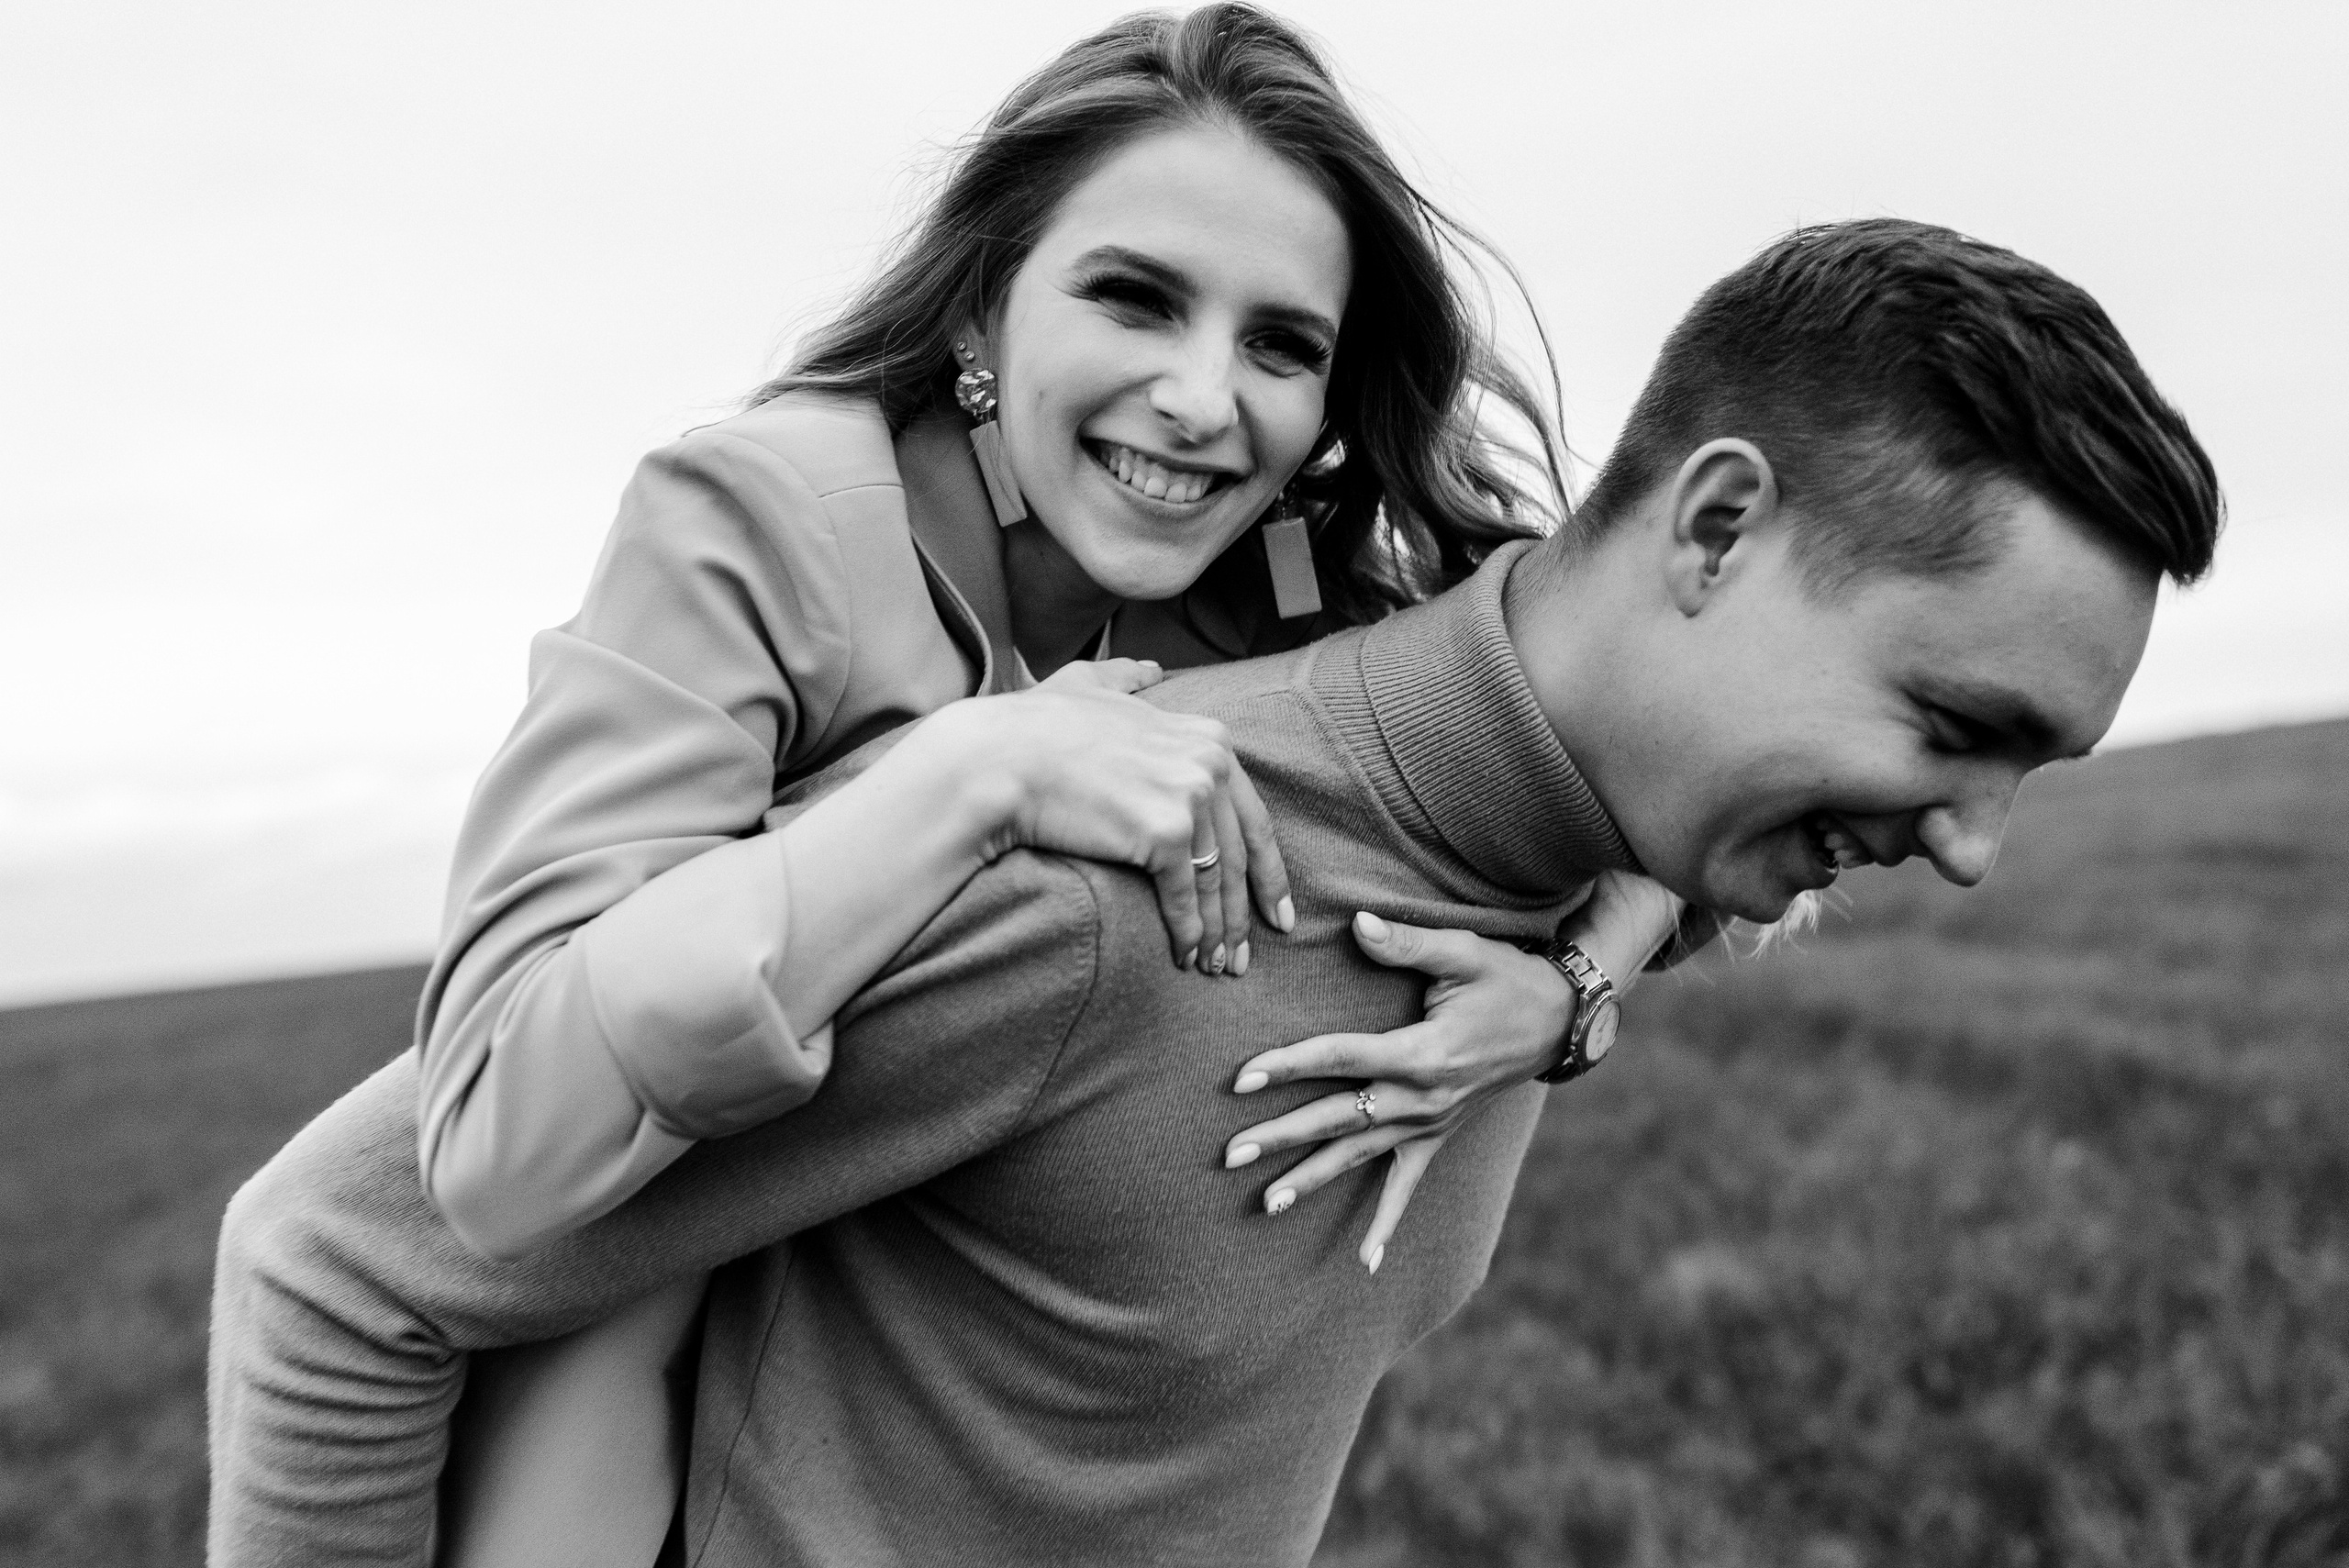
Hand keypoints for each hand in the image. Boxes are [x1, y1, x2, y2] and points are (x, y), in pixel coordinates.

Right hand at [934, 658, 1294, 971]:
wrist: (997, 757)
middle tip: (1246, 956)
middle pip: (1240, 854)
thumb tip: (1148, 671)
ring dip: (1218, 933)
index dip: (1267, 868)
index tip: (1274, 909)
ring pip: (1215, 881)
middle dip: (1246, 912)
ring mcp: (1190, 796)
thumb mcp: (1088, 684)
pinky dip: (1186, 933)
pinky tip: (1184, 958)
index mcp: (1207, 736)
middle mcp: (1210, 762)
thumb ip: (1126, 679)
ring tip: (1216, 967)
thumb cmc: (1033, 725)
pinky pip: (1183, 897)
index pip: (1252, 815)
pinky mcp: (1163, 833)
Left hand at [1223, 877, 1684, 1269]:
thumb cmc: (1507, 979)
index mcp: (1422, 1053)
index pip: (1340, 1058)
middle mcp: (1422, 1098)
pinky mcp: (1439, 1136)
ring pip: (1360, 1156)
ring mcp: (1431, 1123)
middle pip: (1338, 1119)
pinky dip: (1387, 1224)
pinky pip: (1409, 1187)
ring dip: (1312, 1179)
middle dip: (1281, 1136)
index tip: (1242, 1077)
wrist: (1559, 1021)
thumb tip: (1356, 922)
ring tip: (1265, 1202)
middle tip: (1230, 1152)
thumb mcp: (1463, 953)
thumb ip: (1406, 944)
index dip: (1289, 1064)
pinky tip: (1364, 1261)